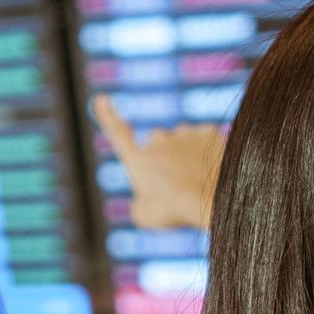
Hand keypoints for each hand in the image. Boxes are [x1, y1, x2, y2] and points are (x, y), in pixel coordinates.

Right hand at [93, 96, 224, 232]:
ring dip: (188, 156)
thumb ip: (140, 200)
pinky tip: (212, 171)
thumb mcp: (144, 216)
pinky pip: (205, 141)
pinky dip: (208, 154)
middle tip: (177, 184)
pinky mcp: (208, 132)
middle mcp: (157, 140)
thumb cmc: (175, 211)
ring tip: (197, 181)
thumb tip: (148, 193)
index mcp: (137, 159)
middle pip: (158, 145)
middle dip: (165, 158)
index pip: (117, 132)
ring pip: (183, 143)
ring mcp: (183, 133)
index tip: (102, 98)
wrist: (212, 200)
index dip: (108, 115)